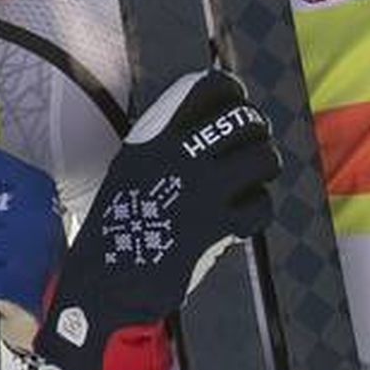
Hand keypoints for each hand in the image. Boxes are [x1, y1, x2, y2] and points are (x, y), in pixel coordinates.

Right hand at [41, 71, 277, 369]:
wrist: (105, 281)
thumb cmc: (116, 227)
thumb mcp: (129, 171)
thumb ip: (163, 146)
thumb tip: (207, 125)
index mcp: (152, 137)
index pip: (208, 88)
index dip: (232, 91)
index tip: (237, 102)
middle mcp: (178, 155)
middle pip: (244, 120)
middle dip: (256, 132)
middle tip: (253, 146)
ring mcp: (201, 189)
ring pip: (263, 158)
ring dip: (265, 167)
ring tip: (254, 179)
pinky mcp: (218, 224)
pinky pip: (260, 204)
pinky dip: (257, 210)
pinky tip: (242, 218)